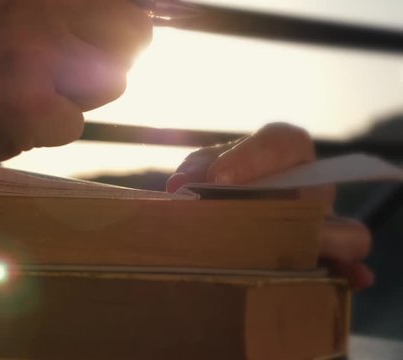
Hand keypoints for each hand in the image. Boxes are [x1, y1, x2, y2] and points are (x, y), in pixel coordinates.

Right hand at [0, 0, 151, 180]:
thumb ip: (43, 12)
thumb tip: (102, 22)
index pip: (121, 0)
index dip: (119, 22)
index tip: (105, 40)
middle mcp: (41, 6)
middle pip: (134, 33)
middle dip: (117, 58)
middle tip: (80, 77)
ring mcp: (38, 55)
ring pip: (112, 83)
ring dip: (78, 98)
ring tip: (30, 100)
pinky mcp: (31, 107)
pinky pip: (73, 126)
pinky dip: (46, 133)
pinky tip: (7, 125)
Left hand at [166, 123, 372, 289]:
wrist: (219, 215)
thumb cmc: (215, 182)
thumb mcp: (202, 170)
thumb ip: (194, 172)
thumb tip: (180, 187)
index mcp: (282, 152)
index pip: (281, 142)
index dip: (252, 158)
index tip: (217, 177)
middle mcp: (311, 185)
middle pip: (317, 188)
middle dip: (282, 205)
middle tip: (243, 221)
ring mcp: (323, 224)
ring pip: (347, 230)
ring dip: (325, 242)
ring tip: (295, 253)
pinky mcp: (323, 258)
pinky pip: (347, 265)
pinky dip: (349, 271)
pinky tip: (350, 278)